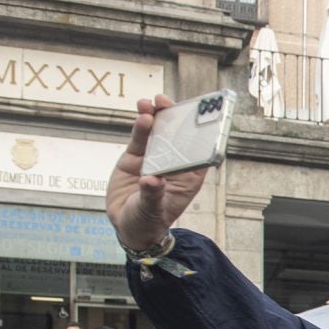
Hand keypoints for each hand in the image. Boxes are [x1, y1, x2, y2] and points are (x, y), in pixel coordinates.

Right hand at [106, 95, 207, 249]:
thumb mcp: (151, 210)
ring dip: (155, 117)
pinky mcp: (135, 158)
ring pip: (156, 133)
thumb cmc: (148, 221)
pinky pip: (139, 139)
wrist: (129, 226)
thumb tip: (151, 180)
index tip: (198, 117)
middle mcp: (172, 164)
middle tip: (167, 102)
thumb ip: (152, 194)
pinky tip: (142, 114)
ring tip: (151, 104)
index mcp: (188, 177)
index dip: (199, 133)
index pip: (198, 152)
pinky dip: (140, 127)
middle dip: (174, 118)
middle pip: (176, 137)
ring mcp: (153, 159)